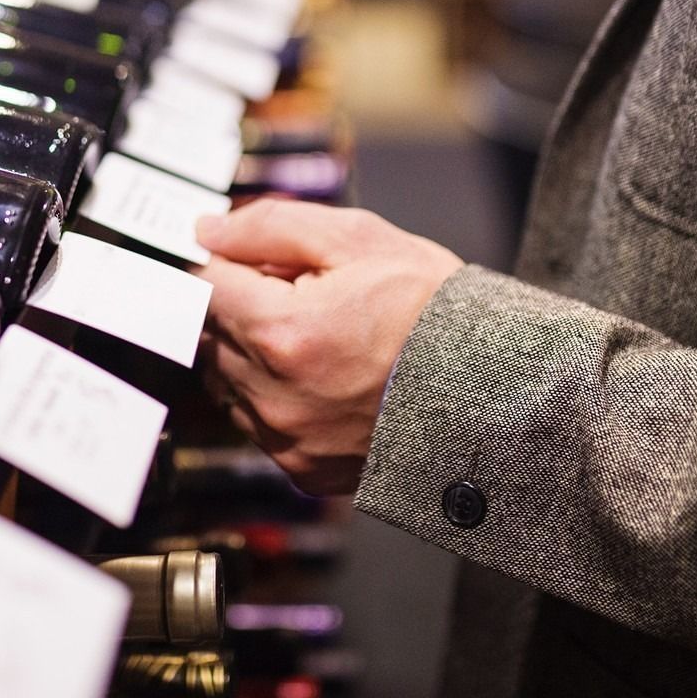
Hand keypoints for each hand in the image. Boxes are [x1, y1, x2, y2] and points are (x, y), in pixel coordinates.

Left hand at [194, 199, 463, 494]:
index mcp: (282, 332)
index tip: (250, 259)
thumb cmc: (434, 311)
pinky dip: (276, 394)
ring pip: (228, 380)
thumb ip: (270, 228)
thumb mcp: (359, 239)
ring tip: (320, 336)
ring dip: (255, 352)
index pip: (203, 286)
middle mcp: (274, 395)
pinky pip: (258, 421)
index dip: (226, 262)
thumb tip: (209, 231)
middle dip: (245, 304)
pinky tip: (325, 376)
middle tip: (303, 293)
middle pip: (211, 333)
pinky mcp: (302, 469)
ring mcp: (286, 439)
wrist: (493, 389)